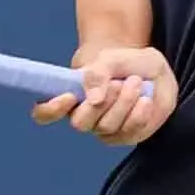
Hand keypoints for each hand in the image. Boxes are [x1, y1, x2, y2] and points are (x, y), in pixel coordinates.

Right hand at [30, 46, 177, 145]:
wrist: (150, 67)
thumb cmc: (122, 61)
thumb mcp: (109, 58)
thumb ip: (97, 73)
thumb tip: (93, 99)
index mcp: (69, 97)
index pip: (44, 113)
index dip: (50, 109)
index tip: (68, 95)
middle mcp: (83, 117)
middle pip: (80, 122)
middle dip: (101, 102)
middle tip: (117, 82)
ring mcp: (104, 129)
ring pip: (107, 126)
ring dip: (124, 102)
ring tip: (135, 82)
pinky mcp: (126, 136)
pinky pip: (130, 132)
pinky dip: (139, 113)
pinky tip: (145, 99)